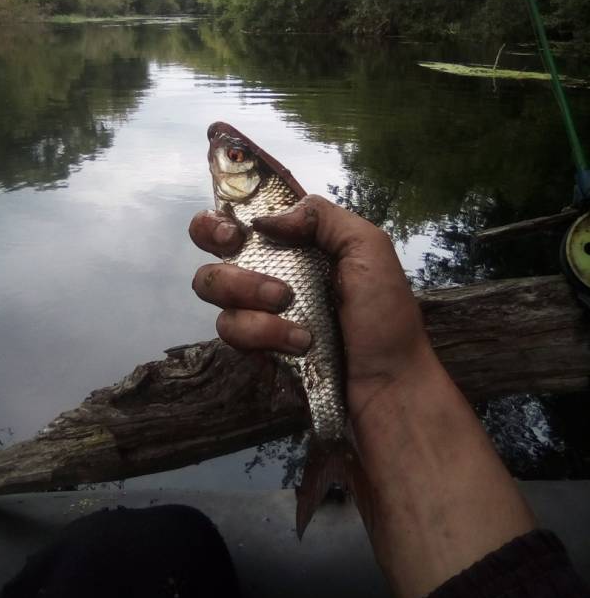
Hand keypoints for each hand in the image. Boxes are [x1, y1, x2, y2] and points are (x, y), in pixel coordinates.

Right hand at [190, 194, 534, 597]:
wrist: (386, 383)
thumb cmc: (384, 314)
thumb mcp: (369, 249)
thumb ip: (322, 218)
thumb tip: (265, 220)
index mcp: (297, 242)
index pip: (244, 215)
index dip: (224, 214)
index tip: (235, 227)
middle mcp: (270, 268)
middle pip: (211, 244)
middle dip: (218, 246)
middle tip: (242, 247)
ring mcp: (257, 308)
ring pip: (212, 285)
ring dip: (248, 292)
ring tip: (288, 305)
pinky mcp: (253, 344)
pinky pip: (230, 328)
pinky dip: (262, 332)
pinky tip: (298, 342)